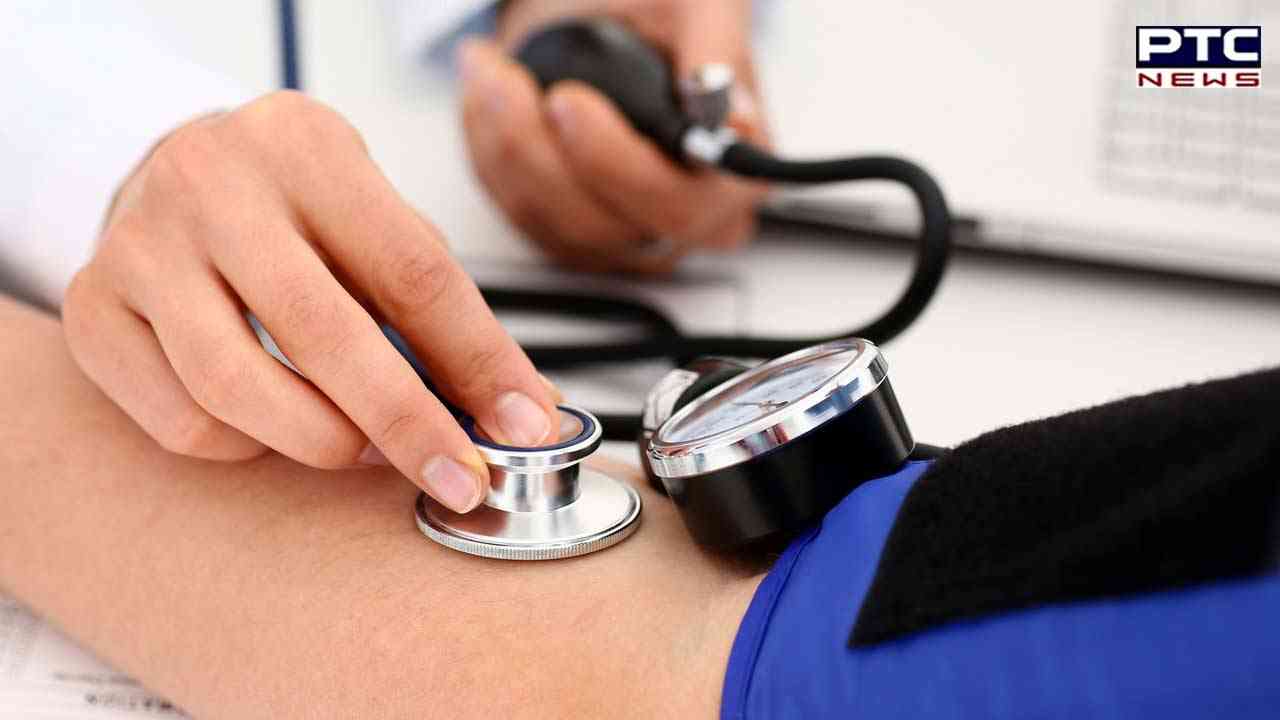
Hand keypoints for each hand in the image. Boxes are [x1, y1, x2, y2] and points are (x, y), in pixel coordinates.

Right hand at [62, 91, 559, 512]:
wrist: (170, 175)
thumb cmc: (299, 211)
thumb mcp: (374, 220)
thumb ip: (439, 308)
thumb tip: (522, 412)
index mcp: (307, 148)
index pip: (412, 270)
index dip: (478, 361)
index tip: (524, 428)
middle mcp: (212, 184)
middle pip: (325, 333)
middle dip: (408, 425)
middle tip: (459, 482)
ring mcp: (141, 247)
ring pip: (237, 389)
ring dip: (323, 443)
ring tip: (366, 449)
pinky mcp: (94, 309)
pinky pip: (182, 421)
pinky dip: (247, 447)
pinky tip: (277, 425)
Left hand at [459, 0, 769, 272]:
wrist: (611, 22)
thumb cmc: (662, 18)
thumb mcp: (701, 4)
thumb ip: (715, 49)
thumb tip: (717, 103)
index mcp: (734, 180)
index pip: (676, 205)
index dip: (614, 164)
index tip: (567, 101)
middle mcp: (682, 224)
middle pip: (600, 226)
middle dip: (536, 151)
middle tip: (507, 81)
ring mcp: (622, 238)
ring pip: (547, 223)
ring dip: (502, 144)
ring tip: (490, 73)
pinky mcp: (567, 236)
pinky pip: (513, 213)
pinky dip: (488, 155)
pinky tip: (488, 102)